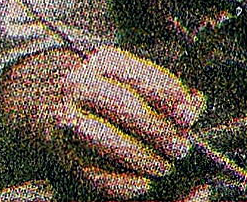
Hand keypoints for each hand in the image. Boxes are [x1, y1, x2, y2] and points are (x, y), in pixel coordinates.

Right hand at [0, 46, 205, 198]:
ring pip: (108, 139)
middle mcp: (80, 84)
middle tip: (181, 149)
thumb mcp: (134, 81)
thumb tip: (195, 104)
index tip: (189, 116)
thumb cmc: (109, 95)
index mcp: (105, 61)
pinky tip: (142, 185)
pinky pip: (92, 171)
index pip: (143, 77)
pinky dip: (120, 183)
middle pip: (126, 107)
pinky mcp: (61, 151)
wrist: (50, 105)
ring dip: (142, 157)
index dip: (171, 97)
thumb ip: (167, 92)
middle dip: (159, 131)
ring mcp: (67, 118)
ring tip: (164, 167)